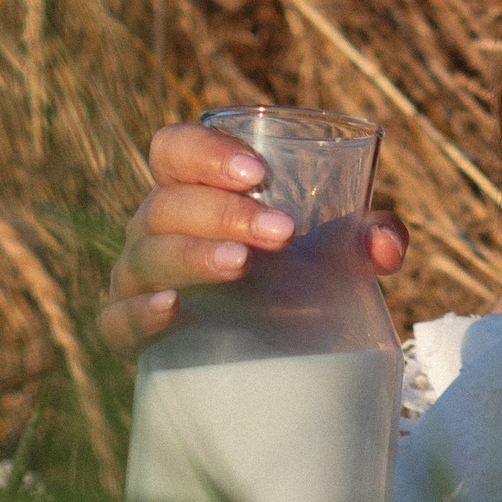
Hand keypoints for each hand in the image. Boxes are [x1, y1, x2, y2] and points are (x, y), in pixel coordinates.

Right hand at [103, 119, 409, 354]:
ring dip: (192, 255)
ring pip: (146, 256)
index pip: (173, 149)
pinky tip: (173, 309)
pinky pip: (116, 320)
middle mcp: (156, 226)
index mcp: (192, 188)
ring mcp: (137, 278)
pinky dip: (139, 313)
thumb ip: (372, 235)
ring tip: (242, 264)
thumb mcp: (336, 251)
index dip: (205, 152)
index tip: (257, 172)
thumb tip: (384, 244)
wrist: (263, 352)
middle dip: (222, 212)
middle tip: (281, 232)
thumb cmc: (293, 277)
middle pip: (166, 204)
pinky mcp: (131, 335)